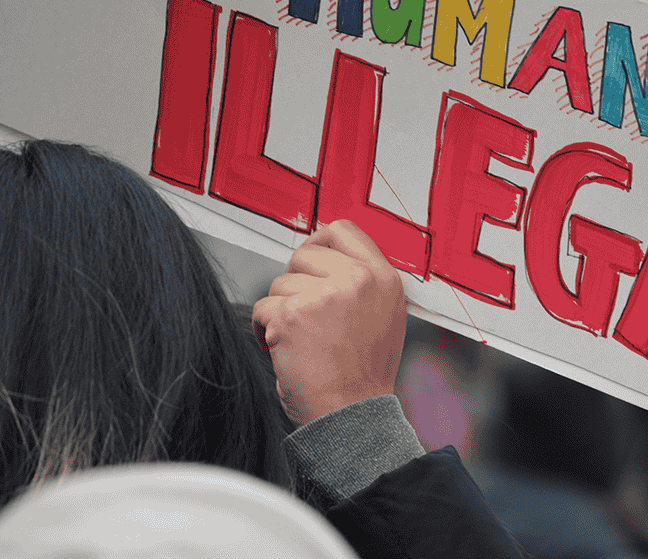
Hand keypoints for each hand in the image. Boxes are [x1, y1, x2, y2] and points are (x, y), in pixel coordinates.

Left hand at [252, 219, 406, 425]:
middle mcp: (358, 280)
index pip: (342, 231)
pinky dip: (266, 333)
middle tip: (307, 319)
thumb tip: (322, 254)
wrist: (351, 416)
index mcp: (383, 278)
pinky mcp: (293, 315)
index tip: (309, 265)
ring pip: (279, 284)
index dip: (318, 244)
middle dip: (296, 284)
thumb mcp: (384, 316)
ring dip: (280, 312)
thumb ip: (361, 282)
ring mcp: (326, 295)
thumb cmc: (362, 374)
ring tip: (302, 342)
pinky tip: (287, 353)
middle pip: (303, 255)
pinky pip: (262, 309)